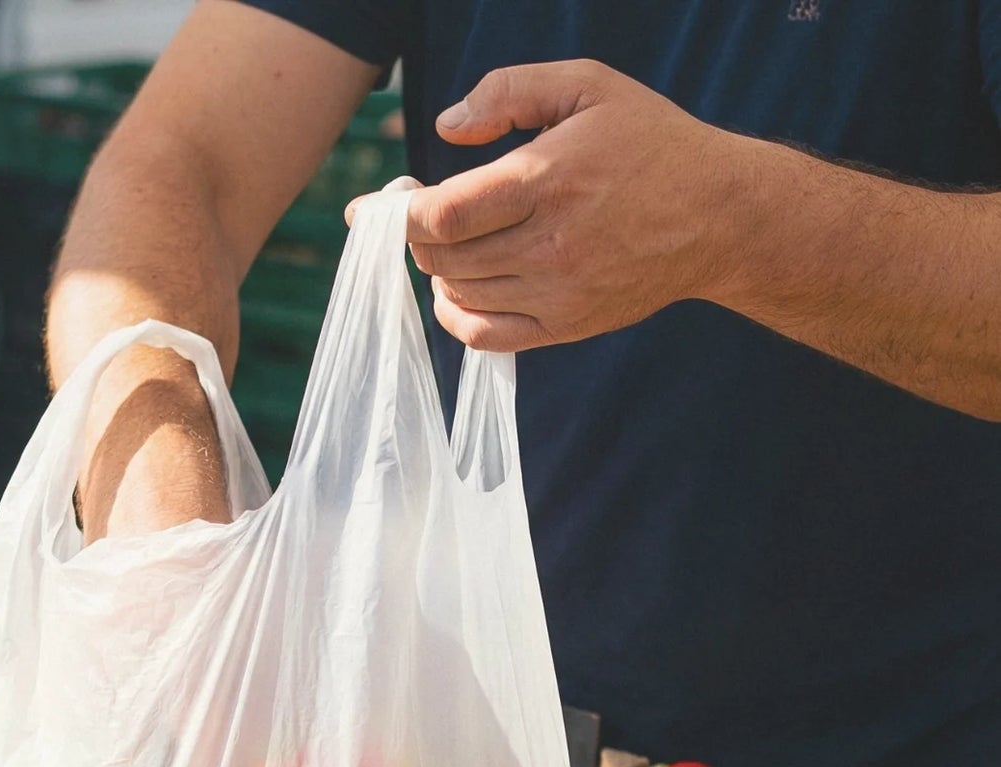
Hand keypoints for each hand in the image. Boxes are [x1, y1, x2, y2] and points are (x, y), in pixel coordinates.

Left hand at [386, 61, 750, 350]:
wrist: (718, 215)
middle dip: (417, 238)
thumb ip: (509, 90)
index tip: (394, 200)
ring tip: (448, 244)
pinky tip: (457, 291)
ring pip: (458, 295)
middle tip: (422, 216)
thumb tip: (445, 126)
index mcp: (546, 179)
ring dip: (438, 271)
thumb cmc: (648, 142)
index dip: (403, 212)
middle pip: (442, 258)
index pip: (441, 215)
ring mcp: (556, 293)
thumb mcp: (587, 85)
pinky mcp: (565, 326)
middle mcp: (548, 244)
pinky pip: (484, 336)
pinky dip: (456, 316)